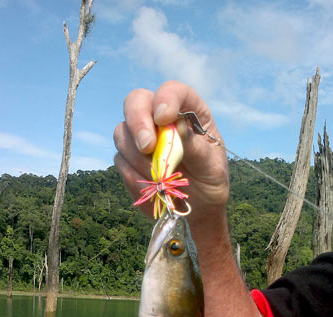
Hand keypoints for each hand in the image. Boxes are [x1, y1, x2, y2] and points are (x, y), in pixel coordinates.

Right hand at [114, 81, 228, 223]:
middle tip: (147, 148)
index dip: (165, 99)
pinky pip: (121, 161)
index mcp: (188, 112)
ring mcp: (141, 137)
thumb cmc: (210, 181)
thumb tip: (177, 125)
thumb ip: (196, 148)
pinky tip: (152, 188)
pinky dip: (135, 177)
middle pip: (135, 101)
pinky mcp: (128, 159)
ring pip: (122, 133)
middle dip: (138, 123)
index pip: (173, 91)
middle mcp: (160, 119)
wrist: (197, 207)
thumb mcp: (212, 167)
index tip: (164, 118)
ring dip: (138, 159)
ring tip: (160, 179)